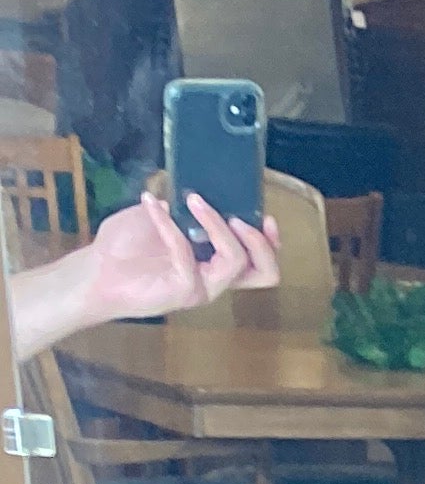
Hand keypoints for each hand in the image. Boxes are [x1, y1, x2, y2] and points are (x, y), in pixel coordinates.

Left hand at [90, 187, 282, 318]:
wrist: (95, 271)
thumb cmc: (124, 248)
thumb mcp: (159, 219)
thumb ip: (181, 212)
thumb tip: (194, 193)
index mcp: (214, 265)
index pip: (259, 263)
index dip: (270, 242)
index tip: (264, 215)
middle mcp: (214, 280)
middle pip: (265, 273)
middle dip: (261, 242)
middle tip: (239, 217)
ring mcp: (201, 288)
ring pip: (235, 260)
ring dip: (218, 224)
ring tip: (195, 201)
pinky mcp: (183, 291)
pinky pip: (187, 251)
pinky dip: (169, 223)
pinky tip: (151, 204)